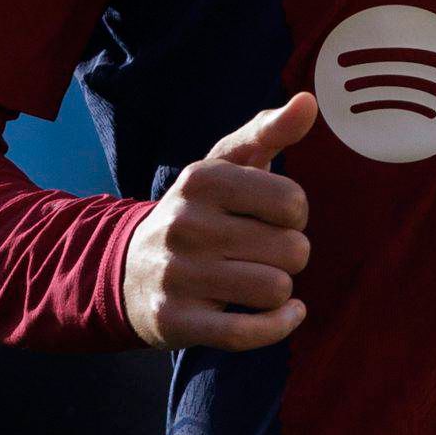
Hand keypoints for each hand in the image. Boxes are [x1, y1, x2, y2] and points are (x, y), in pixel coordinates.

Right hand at [123, 92, 315, 349]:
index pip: (292, 201)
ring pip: (275, 290)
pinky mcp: (177, 320)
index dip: (294, 213)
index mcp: (202, 179)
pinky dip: (279, 326)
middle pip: (291, 249)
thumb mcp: (224, 166)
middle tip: (262, 251)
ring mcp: (179, 274)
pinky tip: (286, 314)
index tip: (274, 216)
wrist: (126, 269)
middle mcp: (186, 224)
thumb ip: (269, 131)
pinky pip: (248, 333)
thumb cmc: (196, 212)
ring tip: (258, 279)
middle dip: (290, 253)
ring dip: (280, 290)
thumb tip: (309, 101)